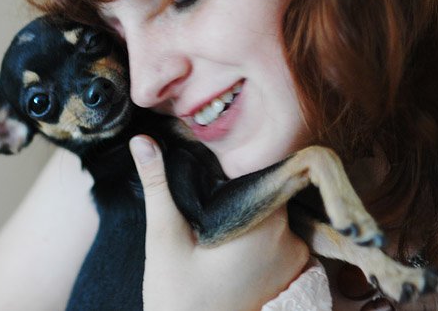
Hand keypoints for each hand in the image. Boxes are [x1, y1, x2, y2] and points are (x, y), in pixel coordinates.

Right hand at [129, 135, 309, 310]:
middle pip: (267, 192)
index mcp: (265, 226)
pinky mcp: (291, 276)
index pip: (263, 171)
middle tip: (207, 190)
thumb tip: (142, 142)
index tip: (216, 158)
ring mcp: (295, 261)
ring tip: (214, 214)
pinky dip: (257, 230)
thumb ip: (158, 186)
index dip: (239, 160)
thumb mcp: (165, 238)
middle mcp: (290, 241)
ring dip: (248, 209)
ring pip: (272, 213)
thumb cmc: (178, 298)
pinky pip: (278, 236)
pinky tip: (229, 236)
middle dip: (238, 185)